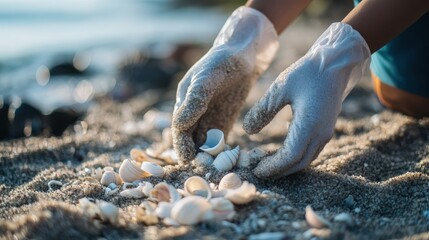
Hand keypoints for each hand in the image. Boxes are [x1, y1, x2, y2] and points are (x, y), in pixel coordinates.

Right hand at [172, 7, 278, 160]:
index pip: (179, 128)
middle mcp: (195, 110)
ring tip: (216, 168)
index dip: (181, 144)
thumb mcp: (207, 78)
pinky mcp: (225, 118)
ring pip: (205, 140)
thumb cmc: (223, 61)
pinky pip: (220, 137)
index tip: (188, 159)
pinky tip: (228, 159)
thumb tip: (179, 126)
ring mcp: (210, 115)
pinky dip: (222, 149)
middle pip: (191, 137)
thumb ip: (194, 100)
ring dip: (208, 154)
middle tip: (204, 168)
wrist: (246, 52)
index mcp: (185, 100)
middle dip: (195, 153)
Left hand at [243, 22, 369, 177]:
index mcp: (310, 126)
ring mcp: (326, 132)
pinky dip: (295, 156)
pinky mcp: (326, 129)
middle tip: (258, 171)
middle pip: (299, 163)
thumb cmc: (308, 72)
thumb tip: (248, 131)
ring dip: (287, 165)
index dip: (273, 167)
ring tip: (266, 162)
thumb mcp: (280, 88)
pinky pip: (311, 150)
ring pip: (306, 159)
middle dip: (278, 171)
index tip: (256, 170)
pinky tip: (282, 148)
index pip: (290, 157)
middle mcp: (321, 134)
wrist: (336, 63)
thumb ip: (263, 110)